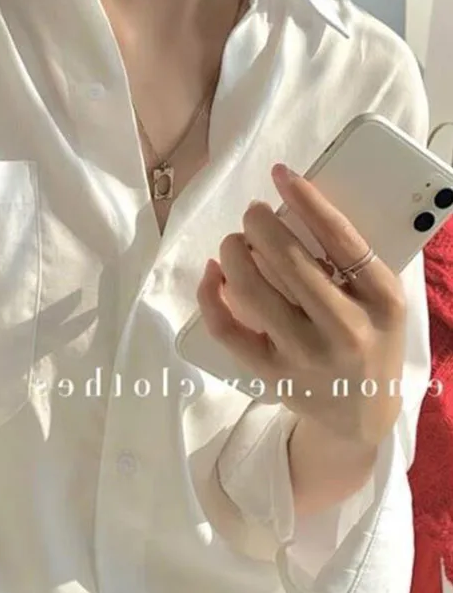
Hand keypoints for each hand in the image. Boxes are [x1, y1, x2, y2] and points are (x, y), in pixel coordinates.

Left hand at [197, 163, 406, 447]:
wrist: (360, 415)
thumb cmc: (370, 341)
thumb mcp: (381, 300)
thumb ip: (351, 261)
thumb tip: (294, 206)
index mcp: (381, 299)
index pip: (339, 238)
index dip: (305, 200)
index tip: (281, 176)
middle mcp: (346, 328)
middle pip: (289, 261)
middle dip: (259, 225)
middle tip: (252, 214)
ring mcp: (306, 354)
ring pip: (253, 291)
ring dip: (234, 253)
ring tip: (234, 242)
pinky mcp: (272, 373)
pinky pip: (228, 329)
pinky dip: (210, 296)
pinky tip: (212, 274)